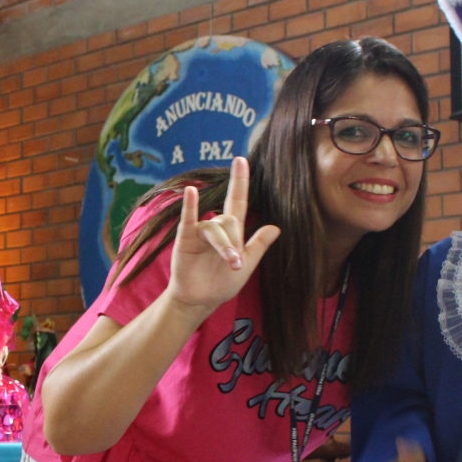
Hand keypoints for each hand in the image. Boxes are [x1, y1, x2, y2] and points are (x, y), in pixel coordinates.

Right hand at [162, 157, 279, 318]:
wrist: (200, 301)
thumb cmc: (222, 284)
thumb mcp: (247, 265)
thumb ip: (258, 245)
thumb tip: (276, 227)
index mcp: (232, 231)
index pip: (237, 201)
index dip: (240, 182)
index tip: (241, 160)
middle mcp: (215, 227)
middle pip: (229, 220)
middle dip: (234, 242)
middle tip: (235, 263)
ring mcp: (199, 231)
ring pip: (215, 227)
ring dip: (224, 245)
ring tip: (231, 263)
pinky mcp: (185, 238)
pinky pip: (188, 218)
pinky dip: (190, 205)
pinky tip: (191, 192)